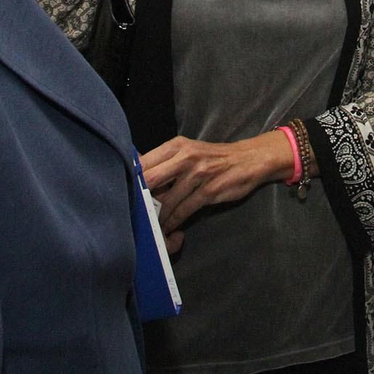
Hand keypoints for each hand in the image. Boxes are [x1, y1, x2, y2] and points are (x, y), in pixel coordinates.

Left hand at [141, 132, 295, 243]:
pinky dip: (174, 222)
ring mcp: (197, 174)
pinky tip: (169, 228)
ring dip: (157, 217)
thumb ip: (165, 162)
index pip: (144, 162)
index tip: (124, 195)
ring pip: (167, 200)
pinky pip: (184, 210)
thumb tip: (136, 175)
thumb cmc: (213, 157)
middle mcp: (185, 157)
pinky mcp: (208, 191)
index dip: (132, 180)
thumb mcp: (187, 151)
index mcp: (176, 146)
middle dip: (140, 200)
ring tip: (151, 226)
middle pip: (151, 180)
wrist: (248, 159)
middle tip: (134, 213)